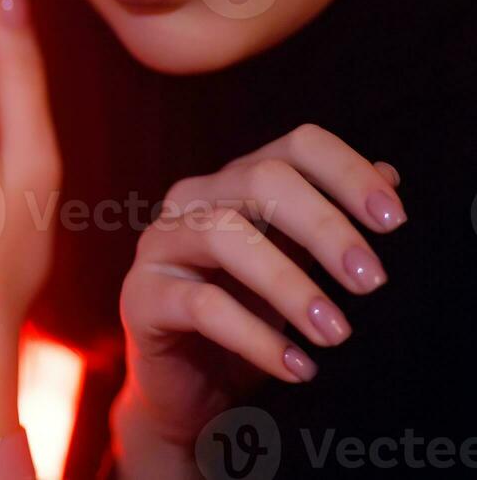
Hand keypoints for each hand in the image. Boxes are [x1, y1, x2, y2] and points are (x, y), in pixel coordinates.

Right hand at [114, 123, 404, 455]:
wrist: (186, 387)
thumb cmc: (246, 315)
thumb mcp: (297, 263)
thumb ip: (331, 216)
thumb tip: (390, 175)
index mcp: (236, 180)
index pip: (296, 148)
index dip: (347, 173)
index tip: (394, 221)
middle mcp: (195, 198)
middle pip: (262, 179)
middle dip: (325, 226)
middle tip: (371, 280)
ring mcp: (162, 242)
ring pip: (225, 234)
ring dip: (289, 284)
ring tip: (336, 332)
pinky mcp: (142, 295)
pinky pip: (200, 304)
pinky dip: (255, 336)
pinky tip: (296, 365)